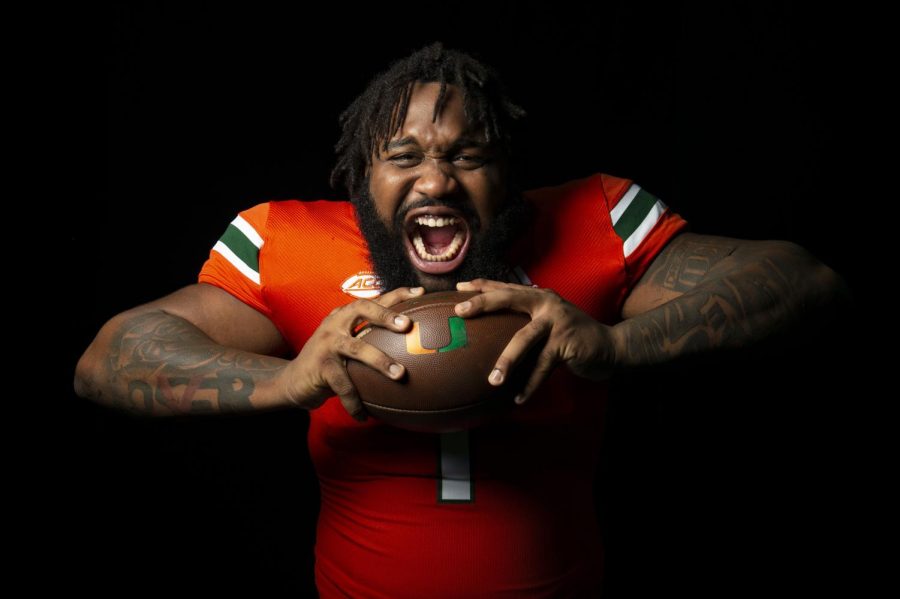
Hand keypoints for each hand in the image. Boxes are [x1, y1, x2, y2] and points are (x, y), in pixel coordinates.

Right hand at [277, 286, 422, 420]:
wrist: (293, 381)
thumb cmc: (331, 363)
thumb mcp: (349, 347)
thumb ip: (372, 342)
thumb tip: (413, 348)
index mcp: (345, 316)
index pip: (373, 300)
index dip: (396, 294)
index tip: (420, 293)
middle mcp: (335, 324)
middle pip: (361, 309)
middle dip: (385, 315)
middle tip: (406, 325)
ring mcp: (326, 343)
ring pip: (356, 348)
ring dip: (380, 361)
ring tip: (400, 374)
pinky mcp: (319, 366)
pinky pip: (343, 384)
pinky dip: (355, 402)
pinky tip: (365, 416)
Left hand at [454, 279, 618, 404]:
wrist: (609, 346)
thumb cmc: (572, 336)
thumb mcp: (548, 321)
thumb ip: (526, 320)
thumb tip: (493, 330)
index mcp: (539, 296)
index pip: (505, 287)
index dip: (482, 286)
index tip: (459, 288)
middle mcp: (547, 303)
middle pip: (510, 299)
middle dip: (483, 304)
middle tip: (460, 313)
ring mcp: (557, 322)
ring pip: (524, 338)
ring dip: (507, 361)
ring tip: (493, 380)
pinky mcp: (566, 343)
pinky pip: (542, 367)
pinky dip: (530, 385)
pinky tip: (519, 399)